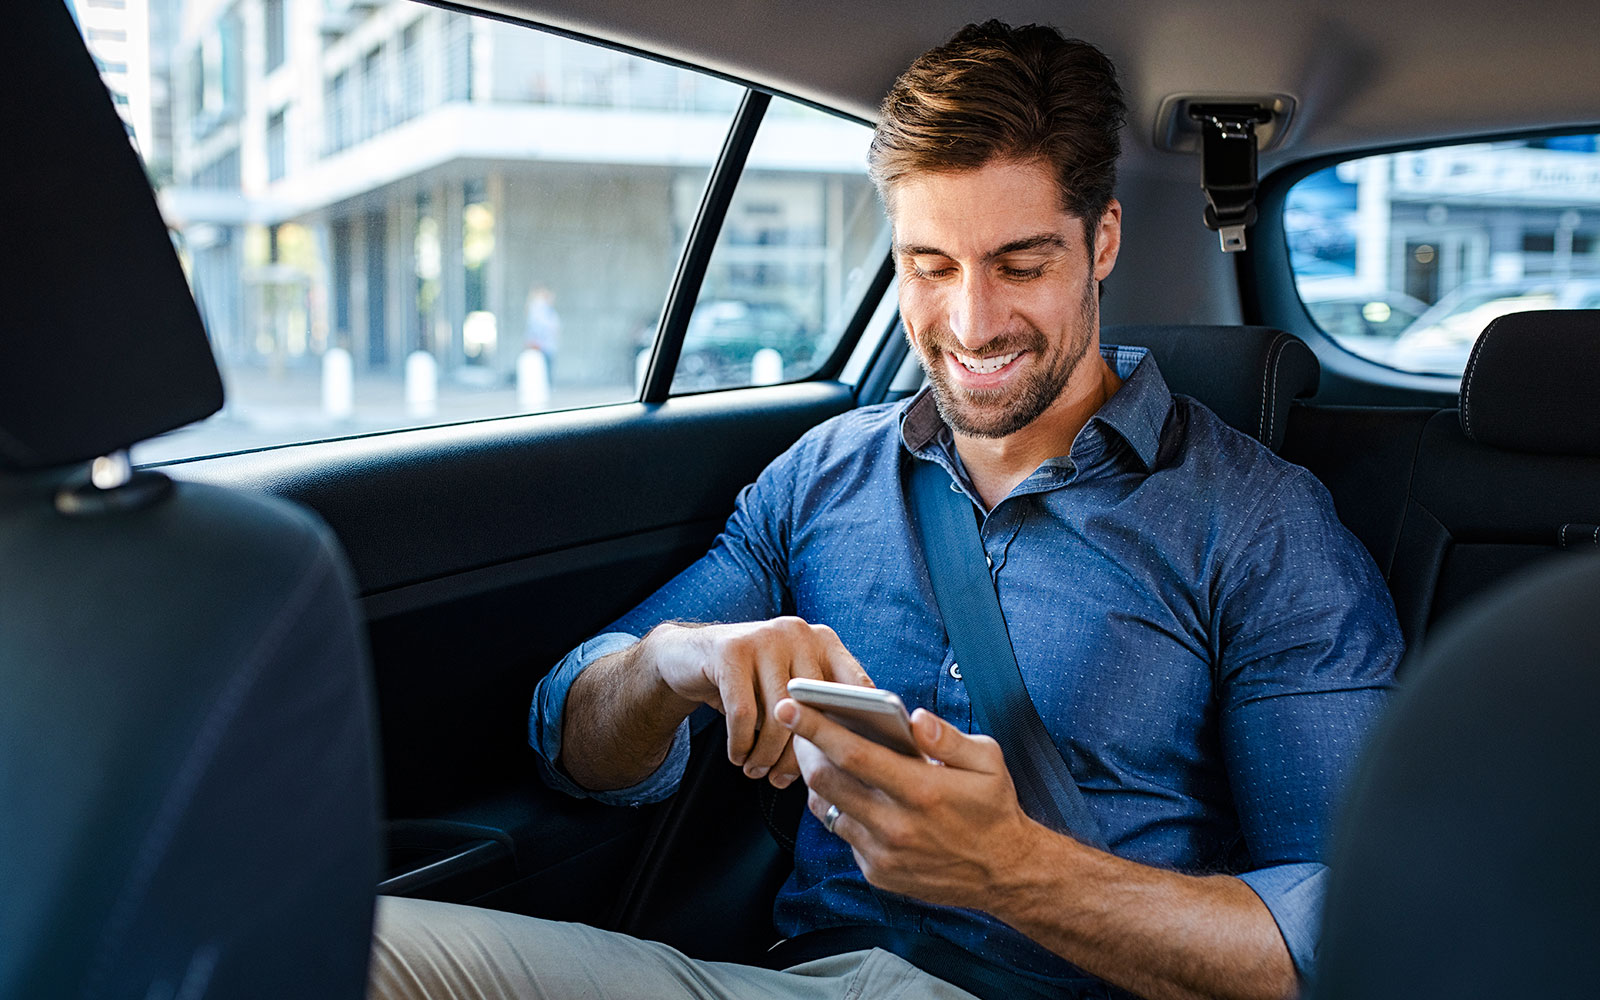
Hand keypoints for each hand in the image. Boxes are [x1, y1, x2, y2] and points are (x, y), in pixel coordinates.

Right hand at [645, 618, 871, 787]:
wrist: (689, 656)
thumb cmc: (751, 684)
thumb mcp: (787, 689)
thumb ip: (817, 710)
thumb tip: (843, 758)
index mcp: (824, 640)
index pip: (857, 686)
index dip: (855, 727)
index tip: (844, 763)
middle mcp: (799, 632)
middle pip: (814, 707)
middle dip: (799, 753)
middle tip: (783, 780)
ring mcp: (765, 637)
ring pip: (779, 714)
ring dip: (767, 754)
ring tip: (757, 772)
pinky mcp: (731, 650)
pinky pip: (743, 713)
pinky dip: (741, 744)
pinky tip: (738, 757)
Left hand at [775, 697, 1046, 907]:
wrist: (1005, 874)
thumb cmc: (994, 809)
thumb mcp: (988, 762)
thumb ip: (948, 738)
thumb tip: (915, 718)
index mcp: (921, 791)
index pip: (853, 754)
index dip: (815, 728)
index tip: (789, 706)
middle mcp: (896, 826)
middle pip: (827, 781)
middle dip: (804, 748)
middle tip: (797, 725)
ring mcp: (883, 854)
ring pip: (828, 809)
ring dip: (820, 780)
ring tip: (821, 754)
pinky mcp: (878, 872)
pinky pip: (845, 835)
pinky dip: (843, 811)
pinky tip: (854, 793)